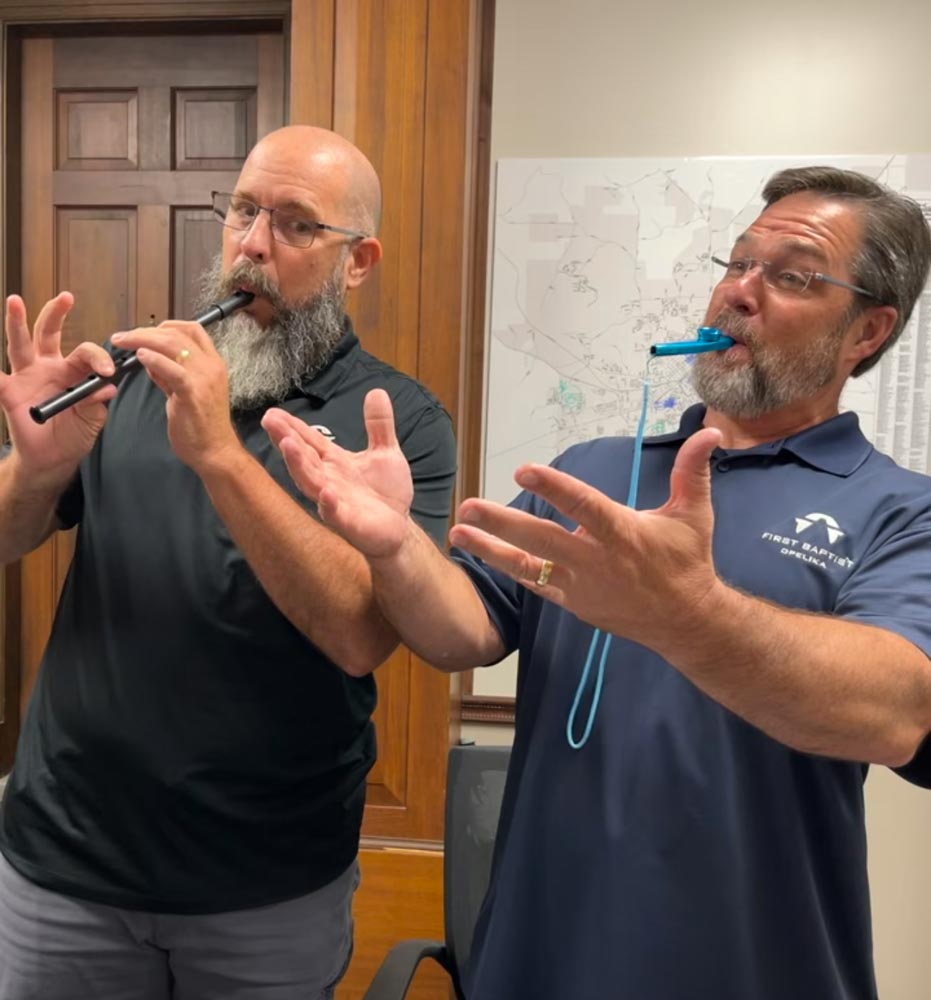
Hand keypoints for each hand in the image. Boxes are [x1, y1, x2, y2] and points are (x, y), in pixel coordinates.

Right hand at [0, 293, 116, 480]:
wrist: (53, 459)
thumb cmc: (74, 436)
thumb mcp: (92, 421)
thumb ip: (96, 404)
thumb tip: (106, 388)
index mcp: (73, 372)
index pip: (85, 354)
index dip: (98, 359)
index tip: (107, 372)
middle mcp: (48, 367)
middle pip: (50, 334)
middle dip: (56, 314)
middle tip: (66, 297)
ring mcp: (26, 376)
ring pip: (20, 344)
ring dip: (16, 322)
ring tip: (14, 301)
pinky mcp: (9, 392)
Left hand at [110, 320, 238, 468]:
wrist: (216, 452)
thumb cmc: (203, 427)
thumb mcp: (186, 393)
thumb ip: (169, 374)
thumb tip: (151, 358)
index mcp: (213, 364)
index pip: (192, 329)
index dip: (166, 325)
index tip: (146, 331)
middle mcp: (211, 366)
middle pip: (178, 333)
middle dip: (145, 331)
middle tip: (122, 337)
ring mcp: (205, 379)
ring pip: (173, 344)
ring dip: (142, 339)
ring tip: (123, 343)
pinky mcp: (193, 393)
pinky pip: (172, 369)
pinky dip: (154, 360)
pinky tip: (139, 357)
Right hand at [262, 388, 414, 557]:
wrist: (399, 528)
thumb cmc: (386, 492)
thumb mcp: (386, 452)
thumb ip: (379, 425)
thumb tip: (377, 391)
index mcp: (335, 462)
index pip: (309, 441)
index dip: (292, 426)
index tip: (272, 411)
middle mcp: (329, 480)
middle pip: (303, 458)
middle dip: (286, 440)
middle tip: (270, 421)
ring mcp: (336, 502)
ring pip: (311, 483)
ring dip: (299, 465)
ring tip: (287, 445)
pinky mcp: (350, 523)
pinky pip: (336, 513)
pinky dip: (329, 504)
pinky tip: (325, 493)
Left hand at [447, 427, 724, 651]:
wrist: (685, 621)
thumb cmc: (688, 562)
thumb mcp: (694, 514)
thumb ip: (693, 472)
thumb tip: (710, 433)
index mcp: (623, 533)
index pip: (583, 506)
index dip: (554, 488)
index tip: (524, 471)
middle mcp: (596, 560)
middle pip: (542, 540)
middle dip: (502, 523)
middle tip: (469, 505)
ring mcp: (580, 586)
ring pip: (529, 566)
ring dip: (491, 549)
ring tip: (458, 532)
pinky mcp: (573, 603)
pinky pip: (536, 585)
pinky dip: (509, 570)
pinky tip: (482, 554)